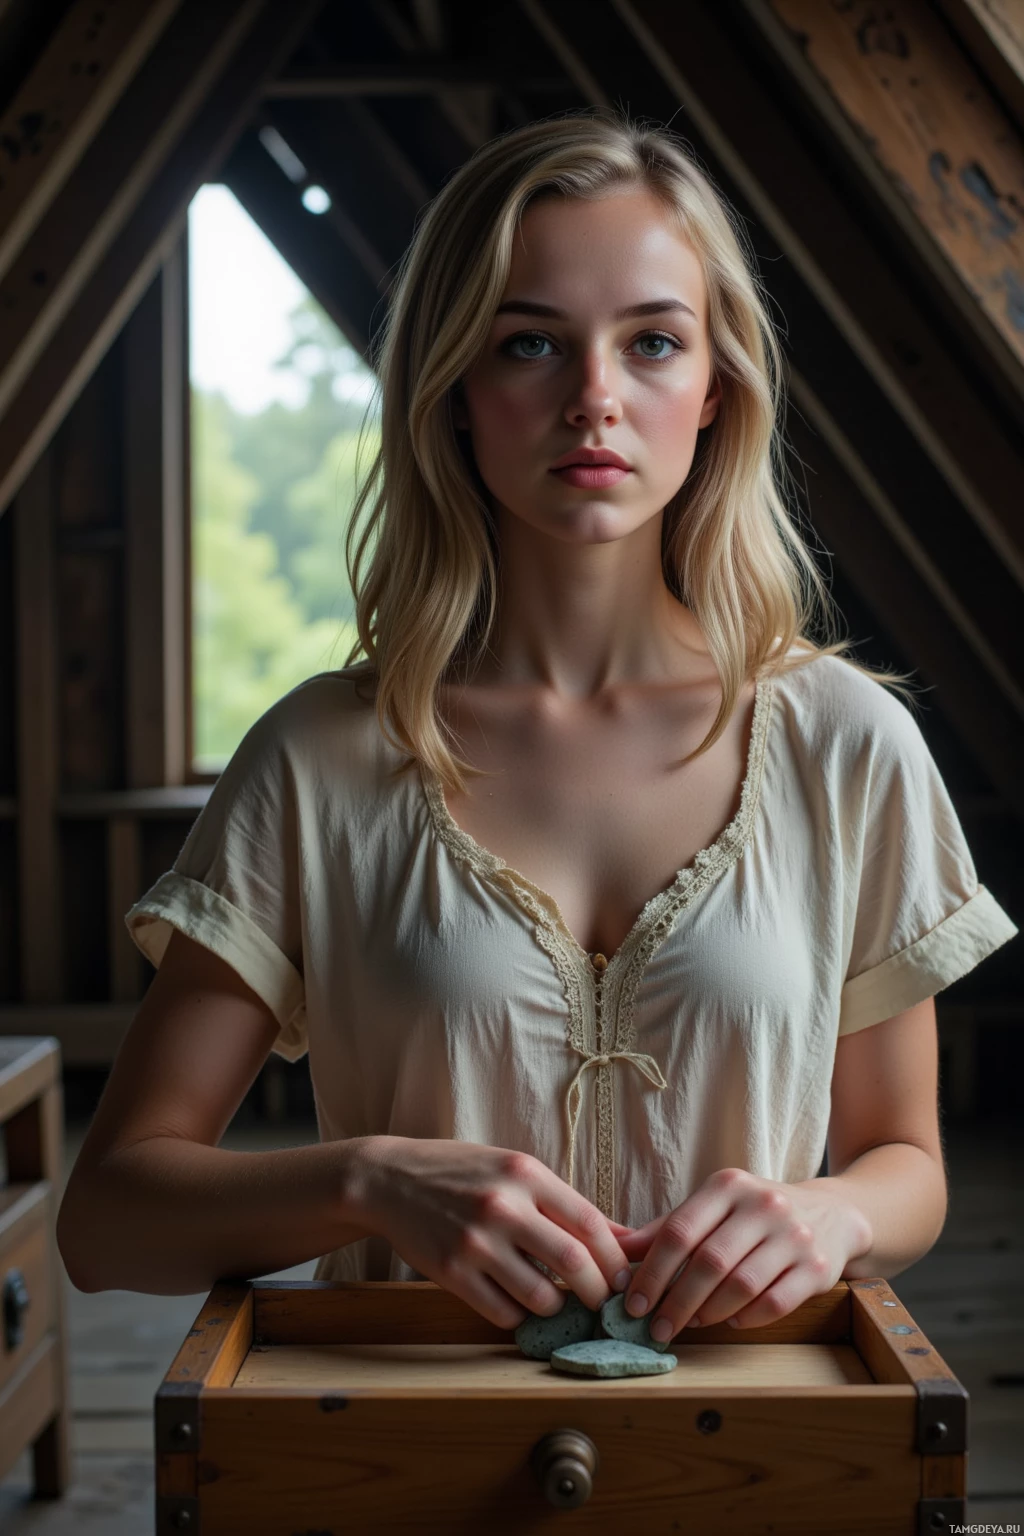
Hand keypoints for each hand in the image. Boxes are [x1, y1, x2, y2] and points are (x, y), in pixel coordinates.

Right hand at [353, 1136, 632, 1329]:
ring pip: (540, 1297)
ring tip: (553, 1299)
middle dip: (597, 1292)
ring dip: (555, 1307)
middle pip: (573, 1263)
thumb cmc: (462, 1173)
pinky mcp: (451, 1272)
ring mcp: (475, 1242)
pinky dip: (518, 1315)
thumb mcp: (515, 1170)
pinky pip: (502, 1312)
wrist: (390, 1179)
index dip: (615, 1258)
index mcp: (525, 1174)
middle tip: (601, 1302)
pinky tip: (515, 1302)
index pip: (589, 1223)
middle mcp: (503, 1206)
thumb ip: (564, 1204)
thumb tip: (624, 1239)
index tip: (623, 1277)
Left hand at [606, 1168, 871, 1341]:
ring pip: (740, 1285)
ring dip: (708, 1312)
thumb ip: (665, 1229)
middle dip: (676, 1301)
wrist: (831, 1214)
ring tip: (691, 1323)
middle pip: (708, 1262)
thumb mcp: (713, 1207)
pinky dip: (746, 1319)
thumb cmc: (754, 1215)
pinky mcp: (817, 1267)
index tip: (633, 1304)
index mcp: (728, 1185)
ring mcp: (794, 1235)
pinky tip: (730, 1322)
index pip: (679, 1231)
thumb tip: (614, 1248)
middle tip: (656, 1328)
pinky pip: (774, 1303)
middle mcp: (762, 1205)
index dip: (652, 1272)